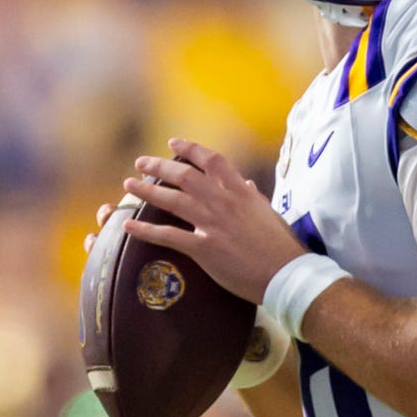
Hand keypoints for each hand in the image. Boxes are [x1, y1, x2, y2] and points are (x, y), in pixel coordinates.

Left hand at [122, 139, 306, 303]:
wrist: (288, 273)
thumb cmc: (282, 246)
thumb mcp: (269, 213)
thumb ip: (253, 197)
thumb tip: (246, 185)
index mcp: (240, 191)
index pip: (211, 160)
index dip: (189, 149)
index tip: (173, 143)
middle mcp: (223, 201)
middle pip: (184, 175)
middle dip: (159, 166)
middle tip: (141, 163)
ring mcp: (213, 224)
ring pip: (172, 200)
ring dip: (146, 191)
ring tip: (129, 185)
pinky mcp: (205, 248)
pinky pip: (169, 236)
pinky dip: (146, 231)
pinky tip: (129, 226)